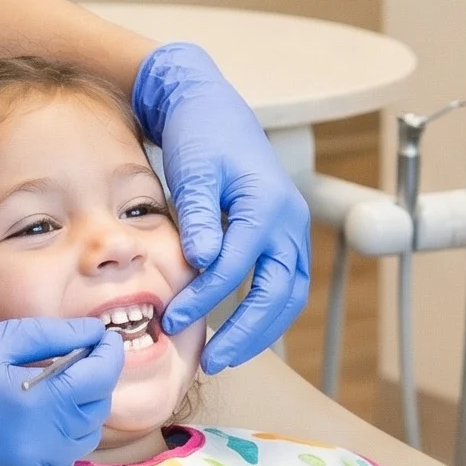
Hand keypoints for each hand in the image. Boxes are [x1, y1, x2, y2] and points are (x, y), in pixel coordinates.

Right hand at [0, 318, 124, 465]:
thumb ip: (47, 336)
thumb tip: (92, 335)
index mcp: (35, 405)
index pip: (98, 381)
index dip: (108, 355)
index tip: (105, 339)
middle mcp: (36, 450)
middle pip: (92, 418)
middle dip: (93, 385)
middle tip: (76, 361)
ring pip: (74, 448)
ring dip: (74, 419)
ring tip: (51, 392)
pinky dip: (49, 446)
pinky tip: (24, 424)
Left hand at [134, 42, 310, 371]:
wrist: (210, 105)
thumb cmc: (198, 135)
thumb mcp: (192, 169)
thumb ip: (199, 217)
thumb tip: (204, 264)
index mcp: (267, 203)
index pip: (237, 265)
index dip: (205, 296)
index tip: (172, 317)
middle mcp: (290, 220)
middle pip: (280, 292)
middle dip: (248, 331)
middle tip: (213, 360)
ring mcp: (292, 228)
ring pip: (289, 295)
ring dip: (262, 329)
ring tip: (226, 354)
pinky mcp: (283, 234)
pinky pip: (284, 283)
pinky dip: (266, 311)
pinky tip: (235, 328)